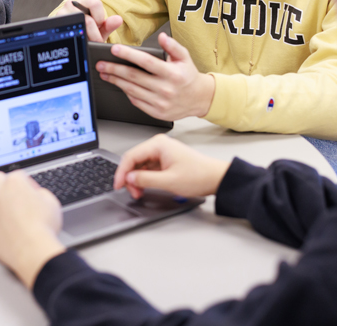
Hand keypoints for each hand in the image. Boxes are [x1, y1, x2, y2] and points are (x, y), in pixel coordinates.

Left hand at [0, 171, 66, 289]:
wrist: (33, 251)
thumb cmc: (43, 228)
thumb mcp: (51, 201)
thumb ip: (40, 191)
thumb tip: (34, 193)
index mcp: (15, 182)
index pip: (18, 175)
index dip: (27, 184)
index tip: (30, 193)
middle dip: (6, 186)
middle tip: (17, 199)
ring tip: (8, 213)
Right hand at [55, 0, 122, 41]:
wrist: (70, 37)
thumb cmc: (87, 32)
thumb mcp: (99, 29)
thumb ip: (109, 25)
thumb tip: (119, 19)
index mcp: (83, 2)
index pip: (95, 3)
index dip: (100, 17)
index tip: (99, 25)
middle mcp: (70, 5)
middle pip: (87, 19)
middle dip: (94, 33)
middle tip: (95, 40)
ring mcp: (61, 15)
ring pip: (78, 27)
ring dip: (85, 37)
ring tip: (85, 39)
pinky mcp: (55, 25)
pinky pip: (69, 33)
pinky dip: (77, 39)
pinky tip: (77, 40)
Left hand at [97, 32, 214, 120]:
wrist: (200, 99)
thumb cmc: (188, 76)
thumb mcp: (185, 57)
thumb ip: (173, 46)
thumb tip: (162, 36)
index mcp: (172, 74)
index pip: (146, 62)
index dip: (128, 55)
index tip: (114, 49)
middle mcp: (166, 89)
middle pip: (134, 77)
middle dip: (114, 69)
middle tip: (100, 64)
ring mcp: (160, 103)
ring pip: (132, 90)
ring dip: (116, 81)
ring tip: (105, 73)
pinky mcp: (156, 113)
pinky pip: (136, 102)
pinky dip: (126, 93)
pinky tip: (119, 85)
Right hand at [113, 133, 230, 198]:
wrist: (217, 178)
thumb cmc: (200, 176)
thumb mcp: (169, 181)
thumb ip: (145, 180)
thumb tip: (129, 178)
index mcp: (158, 145)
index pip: (131, 156)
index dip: (122, 172)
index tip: (118, 184)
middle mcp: (159, 145)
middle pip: (134, 160)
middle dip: (130, 177)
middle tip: (131, 192)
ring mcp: (162, 152)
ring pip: (140, 165)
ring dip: (137, 179)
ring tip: (140, 192)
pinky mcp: (165, 160)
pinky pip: (148, 168)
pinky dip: (145, 178)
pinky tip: (146, 187)